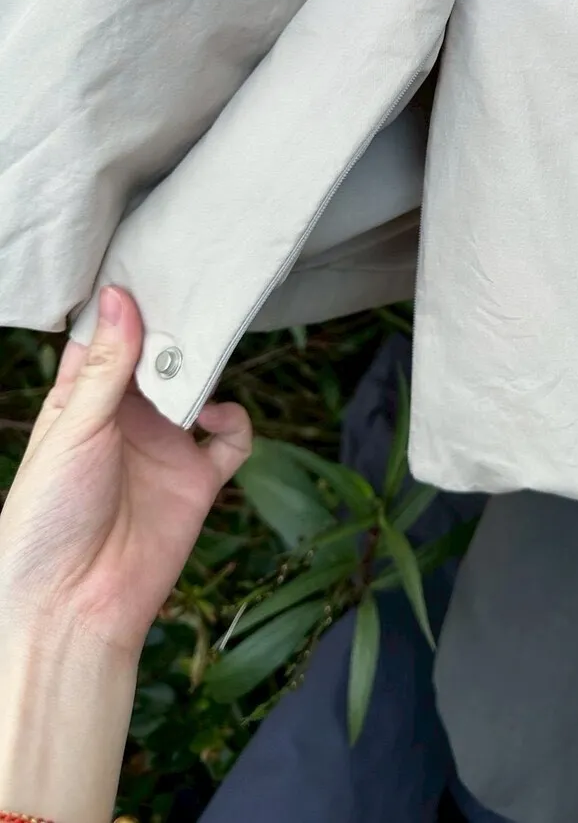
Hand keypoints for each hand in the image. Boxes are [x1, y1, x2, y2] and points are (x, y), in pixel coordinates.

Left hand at [0, 285, 251, 659]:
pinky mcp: (198, 480)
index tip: (146, 266)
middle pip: (158, 358)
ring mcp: (164, 448)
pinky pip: (232, 439)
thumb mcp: (72, 429)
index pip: (105, 342)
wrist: (73, 607)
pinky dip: (234, 421)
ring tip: (203, 353)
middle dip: (174, 331)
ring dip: (204, 369)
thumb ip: (105, 365)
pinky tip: (216, 417)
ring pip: (198, 388)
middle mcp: (125, 420)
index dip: (124, 307)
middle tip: (190, 297)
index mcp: (80, 403)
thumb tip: (121, 296)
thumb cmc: (48, 518)